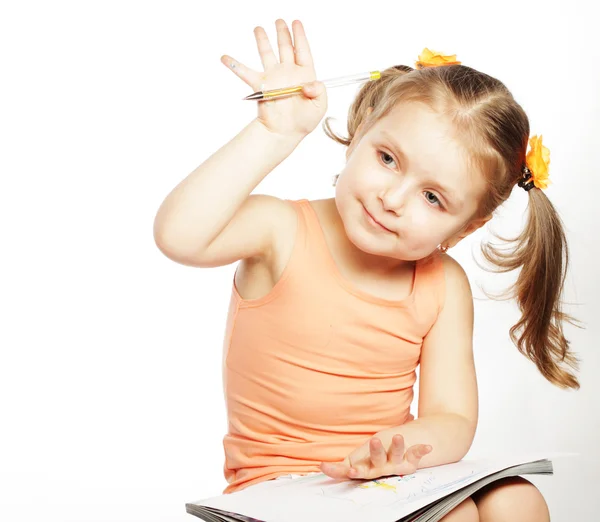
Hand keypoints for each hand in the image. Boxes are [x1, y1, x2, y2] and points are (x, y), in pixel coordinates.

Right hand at [221, 19, 327, 138]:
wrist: (284, 133)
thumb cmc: (303, 121)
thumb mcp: (320, 105)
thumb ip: (319, 90)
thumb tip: (307, 84)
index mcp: (304, 74)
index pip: (302, 50)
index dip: (300, 36)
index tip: (296, 22)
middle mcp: (288, 73)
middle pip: (285, 47)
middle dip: (282, 33)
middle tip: (279, 21)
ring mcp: (273, 77)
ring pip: (267, 54)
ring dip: (263, 41)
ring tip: (258, 28)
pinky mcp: (261, 85)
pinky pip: (245, 73)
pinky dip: (234, 65)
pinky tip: (224, 57)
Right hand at [320, 434, 431, 480]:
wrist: (397, 454)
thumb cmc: (371, 457)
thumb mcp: (356, 460)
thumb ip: (340, 468)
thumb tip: (321, 468)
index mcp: (366, 469)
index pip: (357, 471)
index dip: (352, 471)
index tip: (349, 469)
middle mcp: (381, 469)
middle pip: (378, 462)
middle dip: (376, 452)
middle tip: (375, 440)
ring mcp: (396, 465)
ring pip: (397, 457)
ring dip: (398, 447)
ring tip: (399, 436)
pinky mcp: (410, 461)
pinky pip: (416, 456)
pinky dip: (421, 451)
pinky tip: (428, 447)